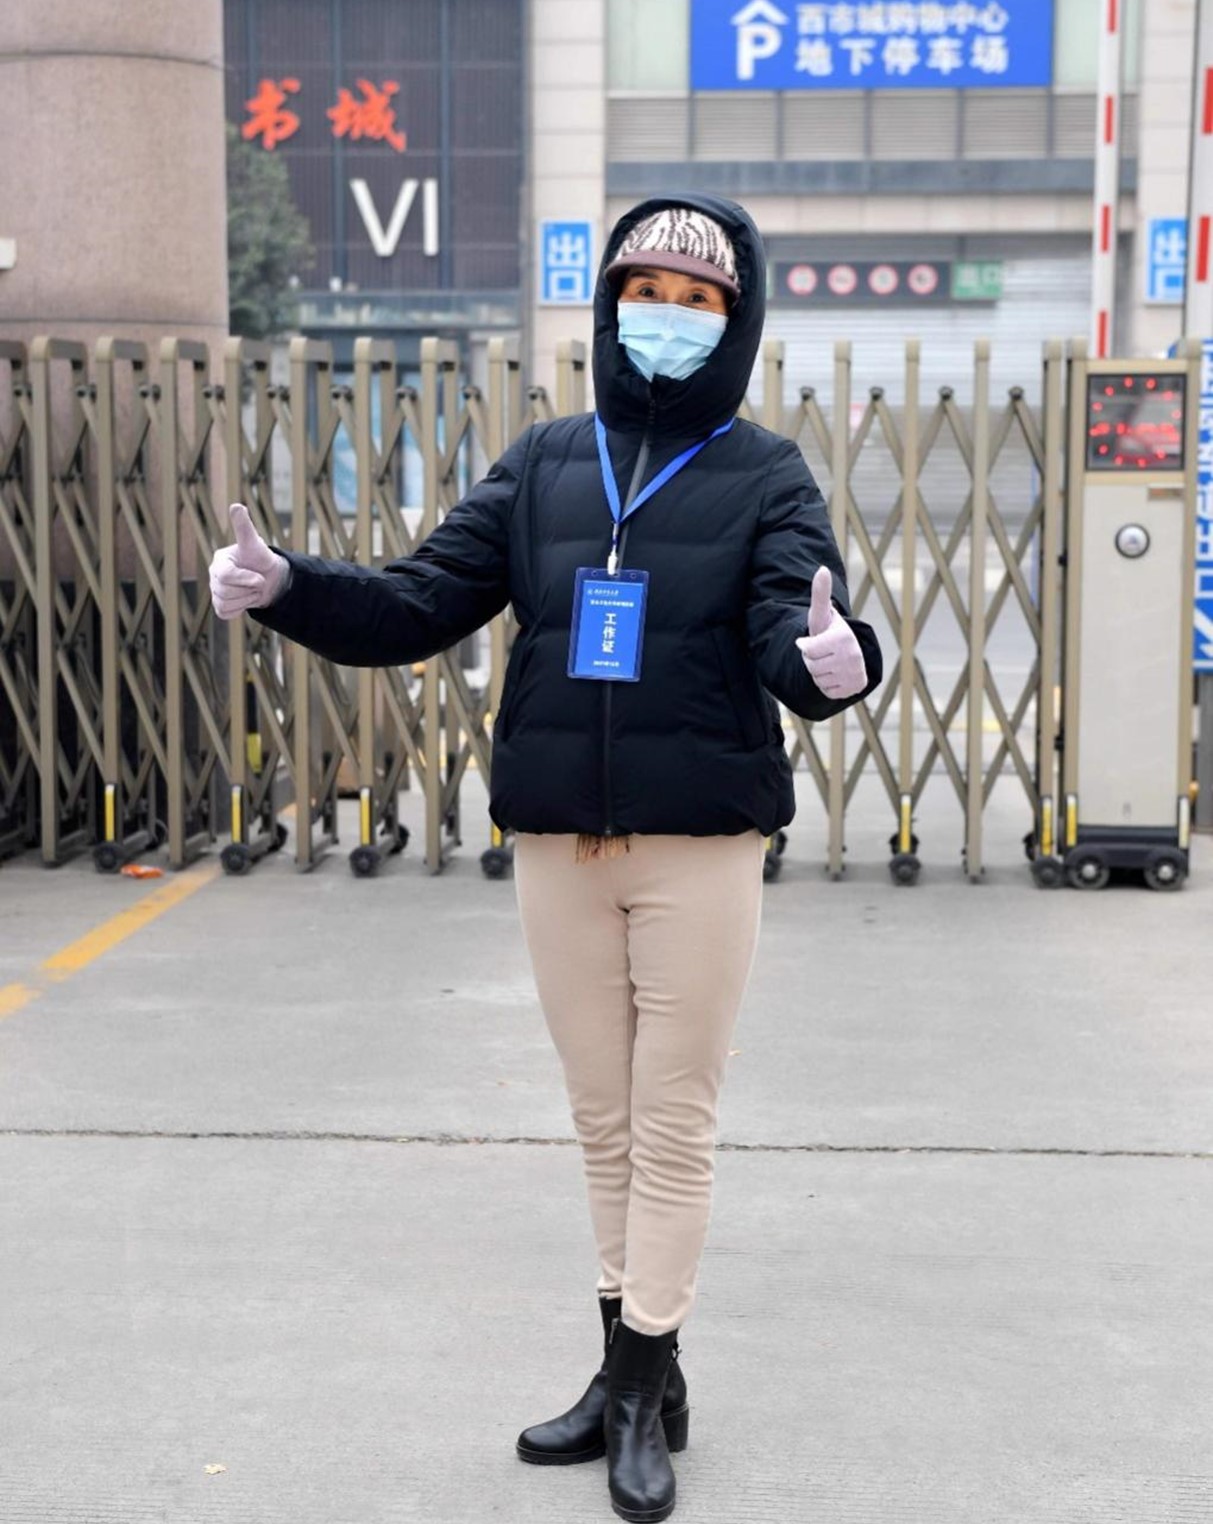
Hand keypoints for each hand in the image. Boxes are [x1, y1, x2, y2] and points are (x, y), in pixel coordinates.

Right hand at [208, 503, 287, 619]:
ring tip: (252, 589)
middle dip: (248, 589)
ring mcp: (215, 591)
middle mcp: (213, 575)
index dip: (245, 579)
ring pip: (225, 603)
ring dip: (246, 599)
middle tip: (258, 582)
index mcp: (220, 560)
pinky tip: (245, 598)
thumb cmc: (260, 558)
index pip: (226, 575)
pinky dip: (239, 609)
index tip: (260, 578)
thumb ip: (244, 528)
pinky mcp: (220, 605)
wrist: (270, 579)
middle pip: (225, 591)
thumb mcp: (255, 544)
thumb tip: (236, 505)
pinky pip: (225, 613)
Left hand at [795, 566, 866, 699]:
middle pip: (811, 666)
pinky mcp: (853, 689)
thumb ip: (820, 594)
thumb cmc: (828, 631)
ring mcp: (854, 674)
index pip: (807, 650)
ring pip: (817, 680)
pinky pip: (826, 691)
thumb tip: (822, 569)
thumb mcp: (821, 614)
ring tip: (828, 662)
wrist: (846, 652)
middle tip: (822, 652)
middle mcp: (852, 657)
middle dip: (811, 660)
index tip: (813, 640)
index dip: (806, 646)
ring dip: (818, 673)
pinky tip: (834, 674)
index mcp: (843, 638)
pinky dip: (826, 685)